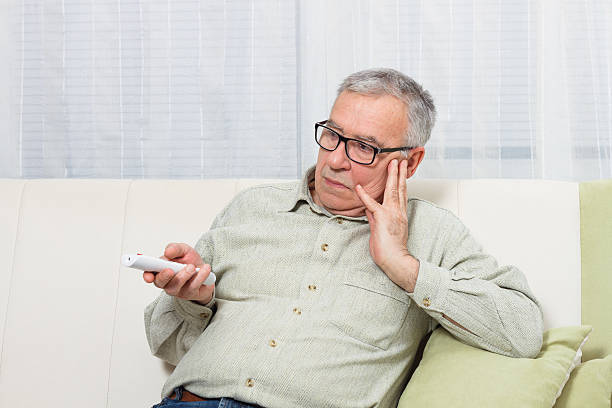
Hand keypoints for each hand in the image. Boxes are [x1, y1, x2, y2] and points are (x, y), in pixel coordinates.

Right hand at [143, 242, 214, 304]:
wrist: (206, 270)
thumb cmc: (190, 260)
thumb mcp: (183, 250)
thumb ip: (175, 249)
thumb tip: (167, 252)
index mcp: (160, 270)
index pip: (149, 274)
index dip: (147, 275)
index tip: (148, 276)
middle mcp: (166, 282)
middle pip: (160, 283)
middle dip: (164, 276)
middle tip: (171, 269)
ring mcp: (178, 290)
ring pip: (176, 286)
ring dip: (184, 275)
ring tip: (192, 266)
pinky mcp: (190, 294)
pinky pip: (193, 286)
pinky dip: (200, 276)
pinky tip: (205, 268)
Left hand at [355, 159, 418, 290]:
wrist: (396, 260)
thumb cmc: (390, 250)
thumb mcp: (382, 230)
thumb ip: (376, 218)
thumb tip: (369, 210)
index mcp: (400, 215)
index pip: (402, 194)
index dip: (402, 182)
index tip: (403, 171)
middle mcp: (398, 212)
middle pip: (400, 189)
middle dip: (400, 173)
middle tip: (401, 160)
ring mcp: (391, 214)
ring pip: (392, 190)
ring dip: (392, 176)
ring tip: (393, 163)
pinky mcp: (382, 218)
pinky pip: (372, 204)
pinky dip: (364, 195)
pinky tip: (359, 187)